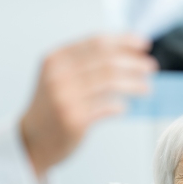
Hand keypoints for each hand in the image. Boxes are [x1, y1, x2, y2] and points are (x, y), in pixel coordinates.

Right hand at [20, 34, 157, 175]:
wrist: (30, 142)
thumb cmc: (51, 108)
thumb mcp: (59, 77)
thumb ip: (85, 64)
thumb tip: (127, 53)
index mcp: (56, 59)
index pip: (97, 42)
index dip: (124, 41)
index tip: (144, 44)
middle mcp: (58, 75)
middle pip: (107, 61)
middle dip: (134, 62)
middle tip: (151, 67)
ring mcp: (65, 98)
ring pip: (110, 82)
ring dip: (134, 84)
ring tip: (147, 88)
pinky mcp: (74, 120)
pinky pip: (107, 107)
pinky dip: (120, 106)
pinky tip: (126, 107)